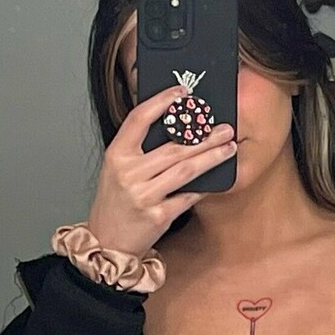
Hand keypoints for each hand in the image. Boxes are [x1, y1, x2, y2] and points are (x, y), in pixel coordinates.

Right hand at [86, 85, 235, 258]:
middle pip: (174, 148)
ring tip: (229, 147)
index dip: (162, 101)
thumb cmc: (115, 202)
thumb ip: (138, 148)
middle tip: (225, 127)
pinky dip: (204, 187)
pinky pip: (188, 196)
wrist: (106, 242)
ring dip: (211, 157)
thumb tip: (175, 123)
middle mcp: (128, 173)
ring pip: (185, 170)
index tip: (183, 92)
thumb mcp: (117, 169)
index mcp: (116, 155)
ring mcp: (143, 196)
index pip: (139, 119)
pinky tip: (218, 178)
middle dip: (204, 136)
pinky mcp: (157, 216)